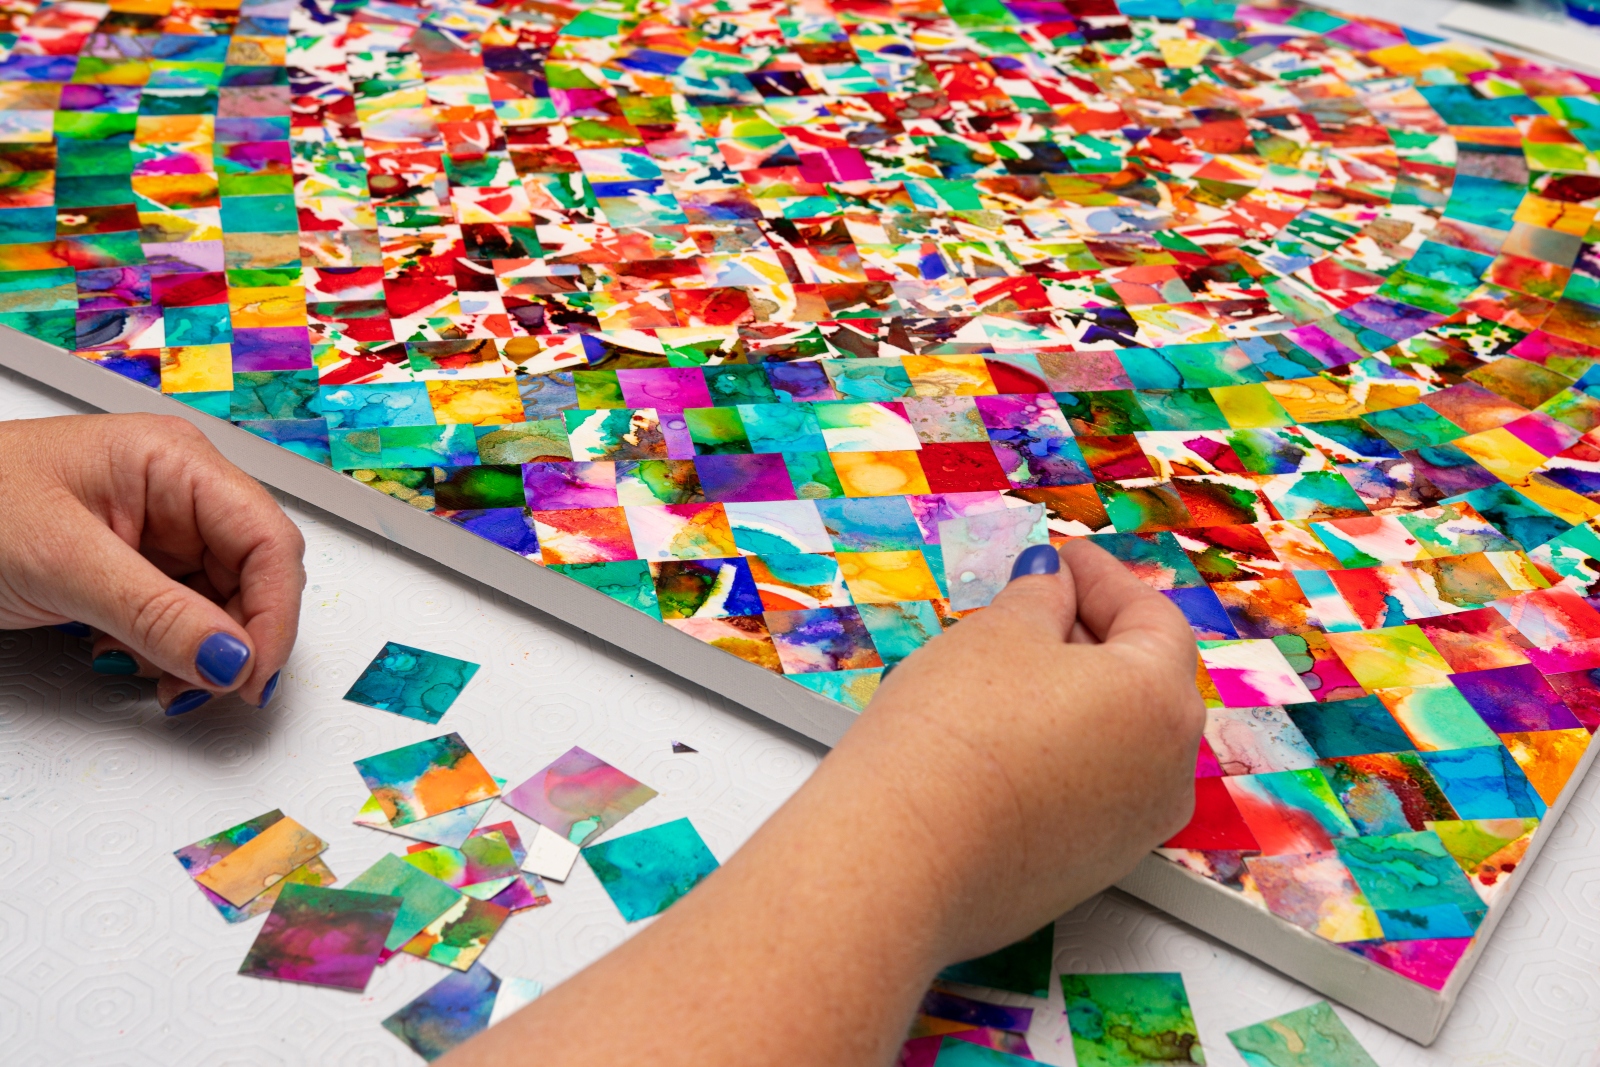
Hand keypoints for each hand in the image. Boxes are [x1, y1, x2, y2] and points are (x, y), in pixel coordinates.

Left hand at [0, 413, 305, 712]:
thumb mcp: (64, 564)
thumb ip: (157, 614)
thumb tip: (234, 658)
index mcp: (175, 461)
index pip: (267, 538)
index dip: (275, 611)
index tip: (254, 672)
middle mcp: (179, 490)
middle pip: (255, 573)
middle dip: (240, 637)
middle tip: (214, 688)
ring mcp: (160, 527)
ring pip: (225, 601)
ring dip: (205, 652)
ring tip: (164, 682)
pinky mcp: (137, 563)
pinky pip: (185, 613)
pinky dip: (173, 650)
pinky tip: (141, 663)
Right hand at [836, 538, 1205, 961]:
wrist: (901, 858)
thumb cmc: (953, 735)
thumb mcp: (998, 634)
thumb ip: (1039, 597)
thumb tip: (1052, 583)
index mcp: (1161, 701)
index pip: (1151, 618)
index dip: (1102, 577)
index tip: (1064, 558)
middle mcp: (1168, 773)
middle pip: (1145, 682)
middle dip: (1092, 635)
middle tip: (1038, 603)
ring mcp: (1132, 832)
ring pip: (1120, 741)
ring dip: (1077, 697)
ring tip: (1013, 669)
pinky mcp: (1087, 871)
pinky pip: (1091, 791)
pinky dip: (1063, 753)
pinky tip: (1006, 737)